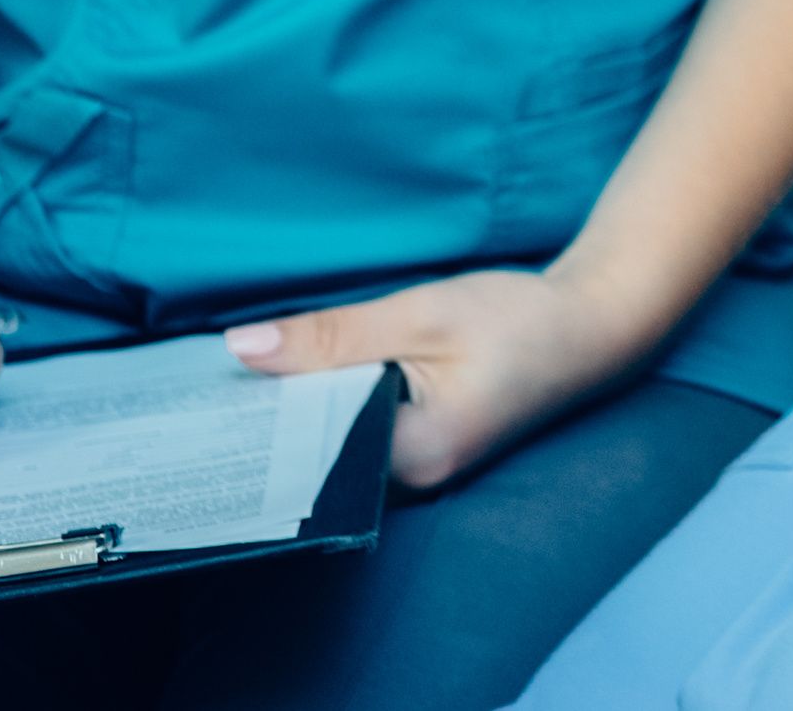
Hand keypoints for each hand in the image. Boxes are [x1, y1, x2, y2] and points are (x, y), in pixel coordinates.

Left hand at [229, 265, 637, 491]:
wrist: (595, 323)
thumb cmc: (519, 317)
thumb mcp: (422, 312)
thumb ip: (332, 335)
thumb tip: (241, 350)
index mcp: (418, 455)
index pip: (309, 455)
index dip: (254, 428)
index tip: (198, 404)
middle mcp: (416, 480)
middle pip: (315, 461)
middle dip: (263, 425)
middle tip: (196, 390)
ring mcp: (422, 471)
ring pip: (332, 450)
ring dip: (291, 416)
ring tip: (232, 385)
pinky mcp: (425, 450)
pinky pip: (355, 440)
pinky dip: (325, 412)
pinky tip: (294, 384)